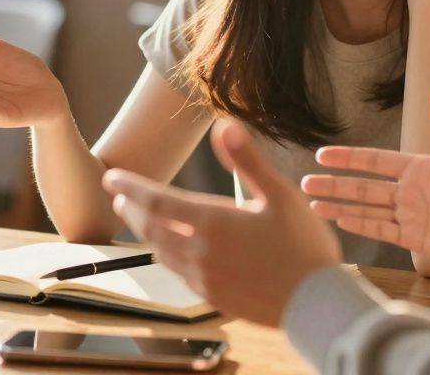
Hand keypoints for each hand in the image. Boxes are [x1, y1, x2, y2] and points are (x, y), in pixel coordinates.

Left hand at [102, 120, 340, 327]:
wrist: (317, 304)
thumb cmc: (304, 246)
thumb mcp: (281, 195)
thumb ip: (247, 160)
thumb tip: (224, 125)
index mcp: (213, 223)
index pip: (157, 201)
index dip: (131, 188)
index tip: (111, 178)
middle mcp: (200, 252)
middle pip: (152, 228)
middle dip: (132, 209)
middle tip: (119, 196)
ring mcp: (204, 278)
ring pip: (161, 252)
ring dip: (146, 233)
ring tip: (140, 219)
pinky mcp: (213, 297)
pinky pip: (178, 272)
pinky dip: (166, 255)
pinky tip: (170, 251)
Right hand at [302, 86, 429, 272]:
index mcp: (419, 168)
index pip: (375, 160)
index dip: (349, 158)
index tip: (323, 155)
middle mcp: (410, 191)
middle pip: (362, 186)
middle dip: (333, 185)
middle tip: (304, 182)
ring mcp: (411, 216)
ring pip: (366, 209)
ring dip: (339, 206)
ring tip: (312, 204)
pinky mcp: (416, 239)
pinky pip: (382, 231)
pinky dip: (360, 226)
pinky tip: (339, 221)